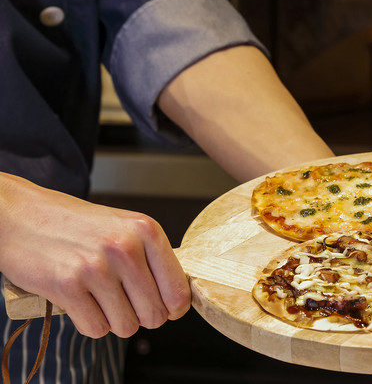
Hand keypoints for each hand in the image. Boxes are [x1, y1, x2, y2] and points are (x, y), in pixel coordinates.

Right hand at [0, 173, 190, 337]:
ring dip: (114, 321)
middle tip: (124, 302)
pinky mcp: (67, 286)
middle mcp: (125, 247)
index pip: (178, 291)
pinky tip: (82, 301)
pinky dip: (90, 323)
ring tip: (100, 298)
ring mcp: (96, 267)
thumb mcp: (124, 227)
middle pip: (154, 315)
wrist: (20, 215)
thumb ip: (152, 257)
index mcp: (146, 230)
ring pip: (126, 326)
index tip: (165, 308)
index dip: (173, 308)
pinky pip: (96, 329)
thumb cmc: (76, 224)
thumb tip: (177, 298)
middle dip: (141, 316)